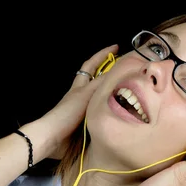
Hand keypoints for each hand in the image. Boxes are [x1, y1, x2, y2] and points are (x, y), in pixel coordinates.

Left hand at [42, 44, 118, 159]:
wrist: (52, 139)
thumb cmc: (66, 114)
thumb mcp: (85, 95)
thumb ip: (101, 83)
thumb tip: (119, 69)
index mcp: (80, 87)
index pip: (92, 65)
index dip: (103, 55)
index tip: (116, 47)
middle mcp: (82, 98)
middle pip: (98, 83)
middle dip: (111, 77)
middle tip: (129, 75)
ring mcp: (84, 113)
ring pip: (102, 101)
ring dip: (114, 100)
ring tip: (132, 98)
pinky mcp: (86, 129)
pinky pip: (102, 120)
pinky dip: (111, 119)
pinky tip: (122, 121)